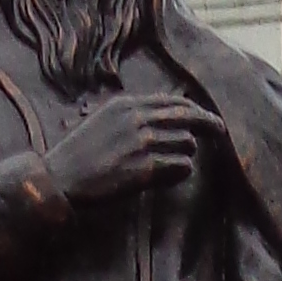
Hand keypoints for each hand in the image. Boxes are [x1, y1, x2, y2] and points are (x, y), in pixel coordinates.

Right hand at [42, 91, 220, 220]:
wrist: (60, 178)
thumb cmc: (79, 154)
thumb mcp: (102, 120)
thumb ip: (131, 114)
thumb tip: (163, 113)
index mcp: (127, 104)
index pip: (174, 102)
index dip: (195, 110)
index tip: (205, 118)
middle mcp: (137, 119)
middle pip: (188, 116)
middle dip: (208, 124)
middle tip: (221, 132)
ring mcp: (142, 143)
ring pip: (187, 143)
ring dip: (186, 155)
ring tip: (172, 164)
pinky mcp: (145, 169)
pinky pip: (182, 167)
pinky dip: (182, 171)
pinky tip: (173, 175)